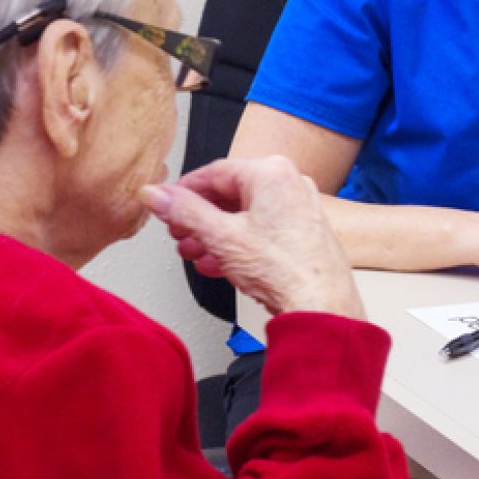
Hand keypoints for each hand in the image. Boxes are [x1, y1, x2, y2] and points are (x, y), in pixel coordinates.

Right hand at [140, 155, 364, 319]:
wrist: (322, 306)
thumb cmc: (286, 269)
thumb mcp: (220, 236)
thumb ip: (183, 212)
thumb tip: (156, 195)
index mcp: (271, 172)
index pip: (214, 172)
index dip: (183, 191)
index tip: (164, 203)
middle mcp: (290, 183)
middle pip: (230, 194)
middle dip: (199, 218)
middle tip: (179, 233)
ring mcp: (300, 208)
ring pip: (245, 215)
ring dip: (214, 234)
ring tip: (195, 252)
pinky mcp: (303, 233)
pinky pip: (262, 230)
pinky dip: (237, 244)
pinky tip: (219, 263)